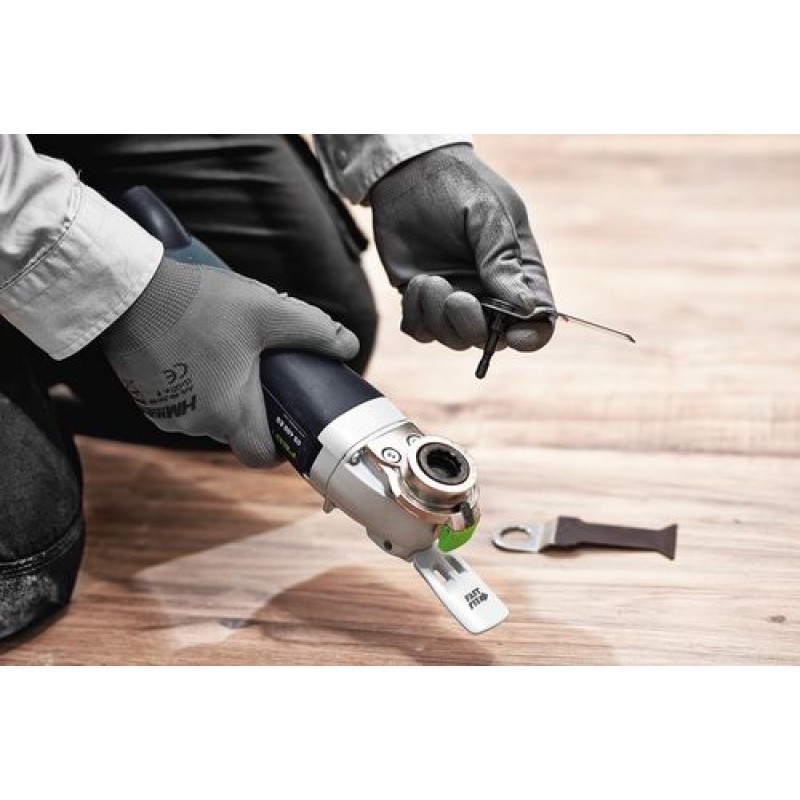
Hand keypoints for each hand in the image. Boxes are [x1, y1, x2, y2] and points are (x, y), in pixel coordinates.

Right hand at [102, 257, 358, 466]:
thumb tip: (349, 345)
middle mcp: (195, 422)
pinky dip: (194, 385)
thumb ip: (315, 331)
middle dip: (253, 404)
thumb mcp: (269, 312)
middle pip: (237, 429)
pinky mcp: (145, 397)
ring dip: (222, 392)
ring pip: (208, 414)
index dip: (280, 447)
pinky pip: (181, 401)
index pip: (261, 456)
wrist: (129, 291)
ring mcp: (165, 413)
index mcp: (229, 413)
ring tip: (227, 352)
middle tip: (261, 369)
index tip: (288, 423)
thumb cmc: (198, 305)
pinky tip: (197, 351)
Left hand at [370, 144, 555, 351]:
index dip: (532, 337)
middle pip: (491, 339)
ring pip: (454, 338)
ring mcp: (455, 297)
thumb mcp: (488, 214)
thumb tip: (526, 307)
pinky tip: (416, 284)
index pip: (537, 319)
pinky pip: (421, 330)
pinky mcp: (422, 299)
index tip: (514, 336)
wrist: (407, 170)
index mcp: (519, 272)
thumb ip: (503, 260)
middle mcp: (489, 292)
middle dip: (472, 326)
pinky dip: (417, 315)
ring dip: (439, 317)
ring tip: (429, 280)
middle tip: (457, 298)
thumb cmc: (458, 184)